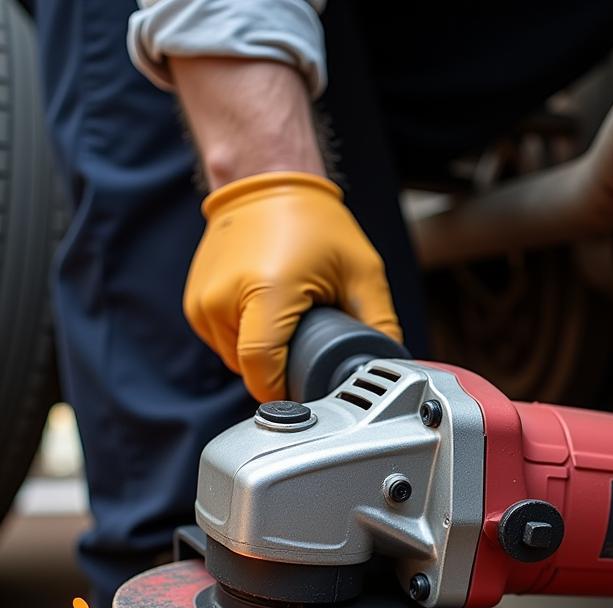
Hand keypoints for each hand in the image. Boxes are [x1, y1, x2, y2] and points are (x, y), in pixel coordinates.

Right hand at [184, 172, 400, 401]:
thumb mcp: (363, 272)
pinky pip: (225, 343)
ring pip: (236, 360)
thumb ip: (380, 324)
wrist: (267, 181)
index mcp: (265, 293)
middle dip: (282, 369)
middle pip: (252, 370)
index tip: (307, 394)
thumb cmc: (313, 221)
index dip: (286, 392)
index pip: (262, 371)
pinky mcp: (195, 304)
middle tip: (310, 343)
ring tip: (289, 321)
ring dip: (264, 355)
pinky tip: (267, 316)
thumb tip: (389, 364)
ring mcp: (202, 303)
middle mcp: (223, 300)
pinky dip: (247, 338)